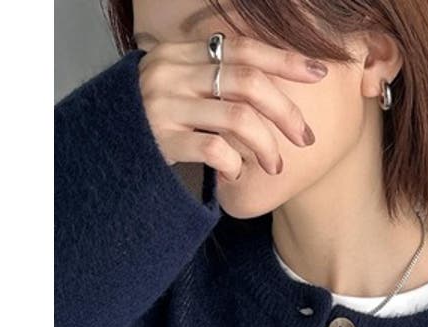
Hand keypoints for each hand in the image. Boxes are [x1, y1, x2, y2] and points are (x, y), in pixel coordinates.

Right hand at [136, 35, 326, 179]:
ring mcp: (164, 105)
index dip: (284, 60)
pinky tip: (236, 177)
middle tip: (305, 138)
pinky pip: (215, 150)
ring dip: (267, 146)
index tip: (319, 73)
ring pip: (238, 118)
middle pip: (247, 82)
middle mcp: (171, 72)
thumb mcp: (183, 89)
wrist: (108, 152)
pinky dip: (235, 166)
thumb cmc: (158, 123)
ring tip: (275, 166)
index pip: (243, 48)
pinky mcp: (160, 140)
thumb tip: (274, 80)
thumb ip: (216, 79)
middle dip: (285, 111)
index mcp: (181, 54)